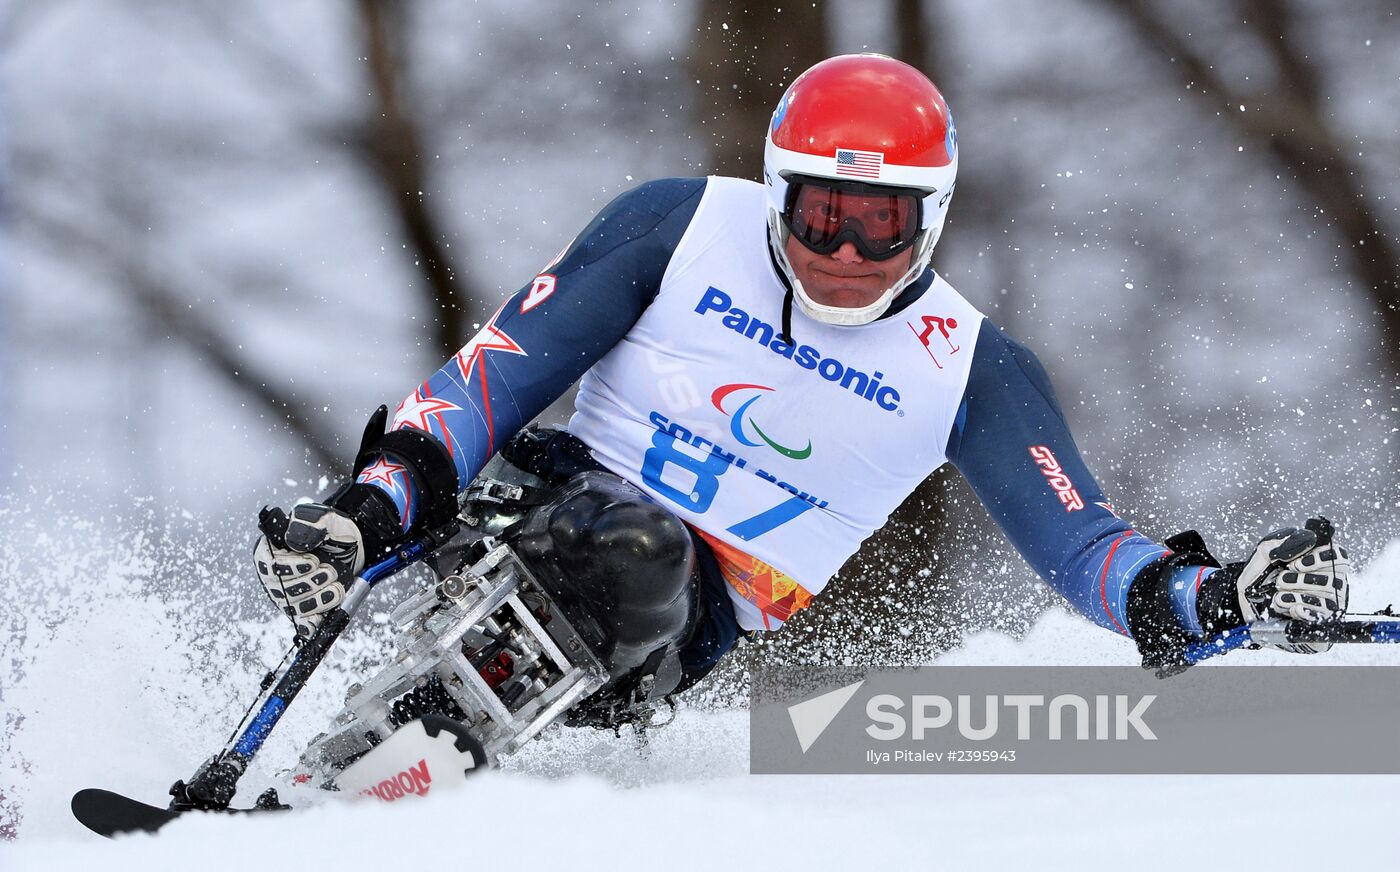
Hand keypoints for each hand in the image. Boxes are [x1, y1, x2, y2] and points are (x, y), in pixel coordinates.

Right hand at [254, 503, 366, 639]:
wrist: (355, 546)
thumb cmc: (334, 530)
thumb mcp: (324, 519)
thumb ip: (308, 524)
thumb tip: (292, 540)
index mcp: (272, 550)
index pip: (269, 565)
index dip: (291, 567)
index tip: (313, 561)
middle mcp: (274, 576)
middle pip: (282, 589)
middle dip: (311, 582)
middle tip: (331, 570)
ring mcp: (287, 595)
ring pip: (295, 607)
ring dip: (319, 598)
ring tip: (338, 585)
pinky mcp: (304, 609)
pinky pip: (303, 622)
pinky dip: (311, 624)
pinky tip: (320, 620)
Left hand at [1212, 517, 1349, 653]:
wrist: (1247, 603)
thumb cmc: (1260, 576)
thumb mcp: (1264, 553)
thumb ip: (1281, 542)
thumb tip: (1308, 539)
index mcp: (1319, 560)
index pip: (1338, 556)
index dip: (1319, 559)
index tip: (1296, 564)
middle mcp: (1330, 580)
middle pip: (1333, 577)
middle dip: (1302, 579)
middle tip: (1282, 580)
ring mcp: (1328, 600)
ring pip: (1327, 597)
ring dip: (1298, 595)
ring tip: (1279, 595)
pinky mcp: (1320, 619)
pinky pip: (1321, 615)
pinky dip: (1304, 610)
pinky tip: (1292, 608)